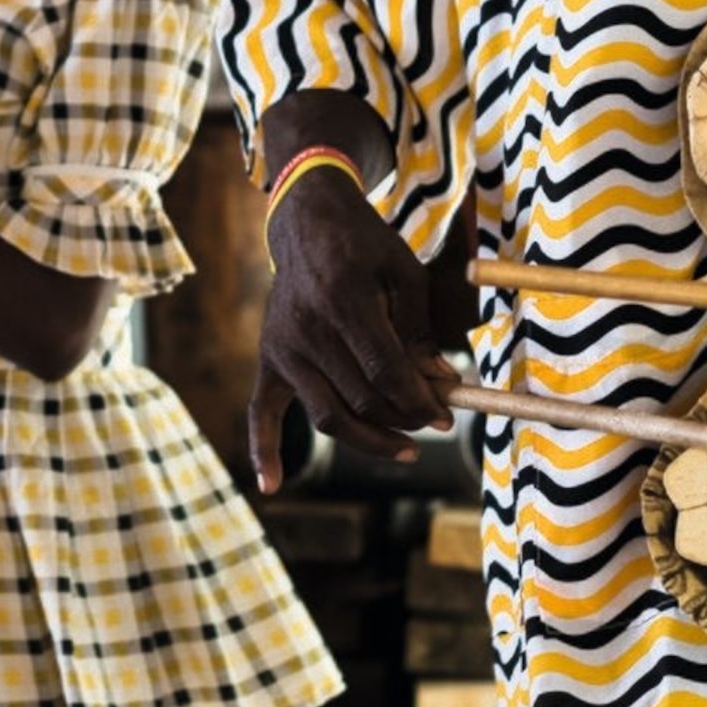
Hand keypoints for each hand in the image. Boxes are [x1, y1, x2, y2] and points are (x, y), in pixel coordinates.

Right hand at [248, 165, 453, 487]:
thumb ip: (420, 330)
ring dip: (367, 440)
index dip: (420, 401)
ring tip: (404, 450)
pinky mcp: (268, 358)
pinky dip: (263, 449)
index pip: (386, 372)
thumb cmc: (363, 243)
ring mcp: (283, 347)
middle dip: (404, 418)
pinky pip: (261, 411)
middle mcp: (307, 329)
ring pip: (327, 415)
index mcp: (344, 300)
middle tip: (433, 423)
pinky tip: (272, 485)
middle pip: (361, 398)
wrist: (306, 222)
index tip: (445, 416)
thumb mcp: (403, 272)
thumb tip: (443, 382)